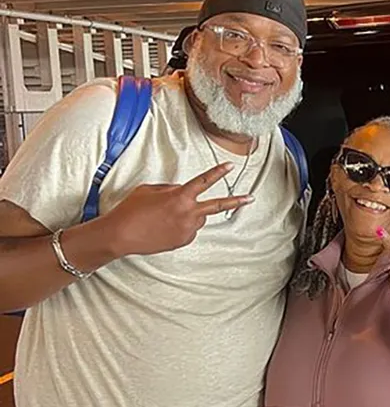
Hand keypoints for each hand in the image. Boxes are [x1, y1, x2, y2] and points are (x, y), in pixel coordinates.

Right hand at [104, 163, 253, 255]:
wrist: (121, 235)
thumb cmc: (131, 210)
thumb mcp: (150, 190)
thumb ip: (172, 189)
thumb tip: (182, 192)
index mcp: (180, 196)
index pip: (204, 181)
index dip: (218, 172)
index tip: (229, 166)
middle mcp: (188, 213)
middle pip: (217, 205)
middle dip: (236, 201)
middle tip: (250, 198)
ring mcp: (187, 229)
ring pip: (198, 217)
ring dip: (189, 213)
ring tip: (166, 216)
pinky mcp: (183, 240)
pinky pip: (189, 229)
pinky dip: (181, 225)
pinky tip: (164, 226)